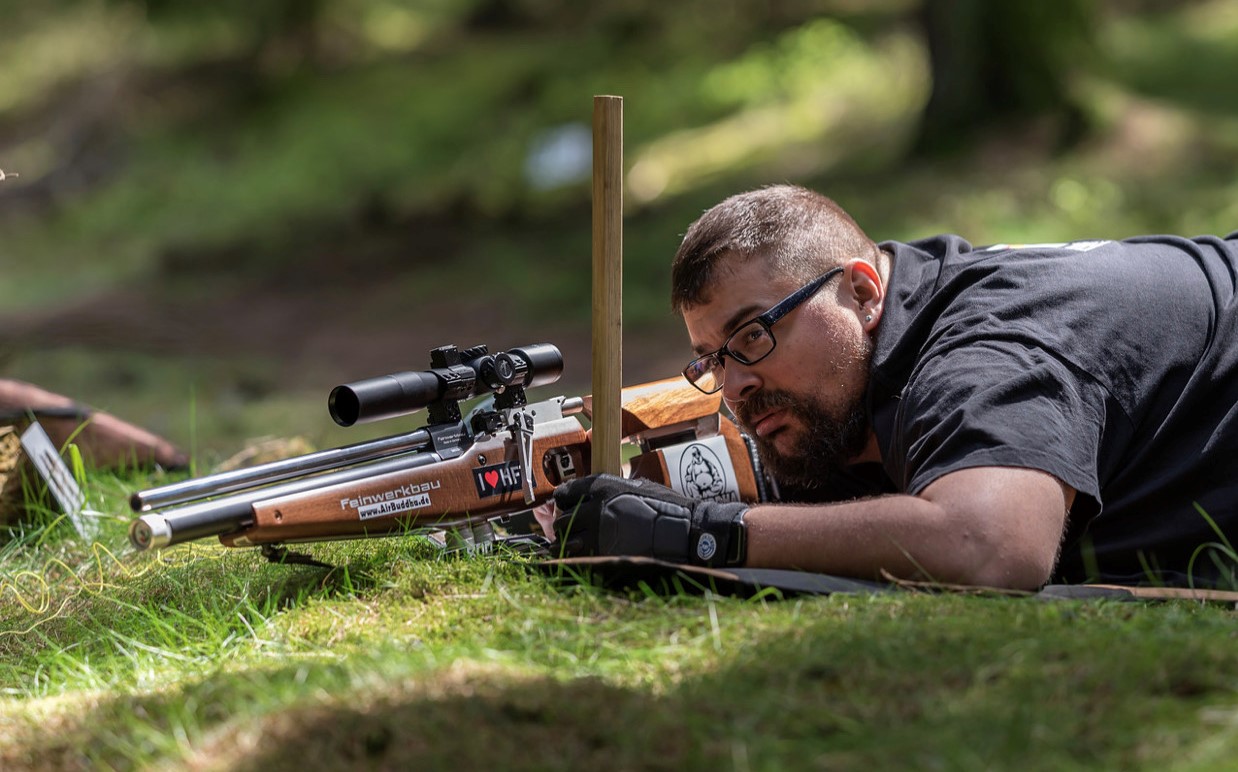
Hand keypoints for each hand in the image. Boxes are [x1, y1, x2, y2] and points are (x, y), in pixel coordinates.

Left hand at [552, 474, 748, 566]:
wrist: (686, 532)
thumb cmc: (666, 507)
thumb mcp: (637, 485)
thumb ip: (610, 489)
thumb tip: (592, 494)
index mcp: (602, 487)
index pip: (565, 494)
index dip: (565, 501)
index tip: (568, 506)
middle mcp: (595, 509)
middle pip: (562, 521)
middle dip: (566, 525)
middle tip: (576, 529)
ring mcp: (598, 535)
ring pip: (565, 543)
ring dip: (567, 545)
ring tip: (577, 546)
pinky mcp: (604, 557)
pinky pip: (578, 559)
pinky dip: (577, 559)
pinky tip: (584, 558)